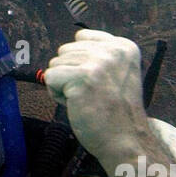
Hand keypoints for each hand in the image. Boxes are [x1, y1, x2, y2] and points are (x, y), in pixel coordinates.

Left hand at [42, 29, 151, 167]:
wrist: (126, 140)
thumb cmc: (115, 112)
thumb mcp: (117, 73)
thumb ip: (97, 57)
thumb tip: (63, 52)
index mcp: (124, 46)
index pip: (82, 37)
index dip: (80, 60)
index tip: (96, 81)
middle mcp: (113, 50)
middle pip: (65, 50)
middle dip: (70, 73)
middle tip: (91, 94)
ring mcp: (97, 63)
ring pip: (55, 64)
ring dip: (63, 85)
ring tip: (84, 100)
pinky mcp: (81, 77)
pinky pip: (49, 77)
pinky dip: (56, 94)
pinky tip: (75, 105)